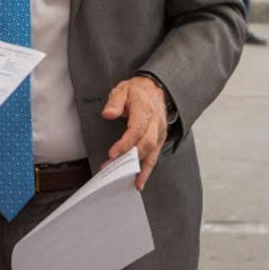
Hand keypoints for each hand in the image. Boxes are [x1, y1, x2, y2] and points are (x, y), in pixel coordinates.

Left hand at [101, 76, 168, 190]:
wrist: (155, 88)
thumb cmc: (136, 91)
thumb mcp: (122, 90)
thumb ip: (114, 102)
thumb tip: (108, 114)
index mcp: (145, 109)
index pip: (136, 130)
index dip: (125, 143)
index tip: (112, 154)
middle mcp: (155, 122)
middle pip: (146, 144)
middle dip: (129, 158)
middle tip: (112, 168)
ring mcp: (160, 132)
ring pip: (152, 153)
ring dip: (138, 168)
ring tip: (125, 180)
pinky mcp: (160, 140)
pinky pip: (154, 157)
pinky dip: (147, 170)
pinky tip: (139, 180)